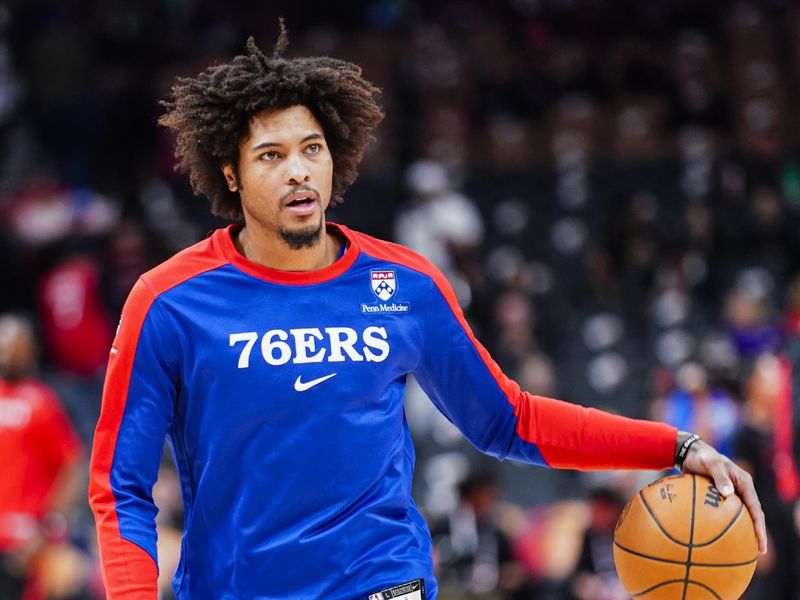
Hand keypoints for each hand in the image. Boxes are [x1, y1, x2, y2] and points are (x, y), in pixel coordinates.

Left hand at [681, 439, 767, 554]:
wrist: (690, 453)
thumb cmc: (703, 457)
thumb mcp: (712, 464)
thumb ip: (720, 477)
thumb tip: (728, 493)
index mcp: (744, 483)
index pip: (756, 508)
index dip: (759, 526)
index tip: (760, 542)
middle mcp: (741, 490)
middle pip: (752, 515)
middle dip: (756, 533)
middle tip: (758, 552)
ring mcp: (731, 494)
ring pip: (740, 515)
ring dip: (743, 531)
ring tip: (742, 549)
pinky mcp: (720, 496)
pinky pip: (725, 512)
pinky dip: (725, 524)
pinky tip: (719, 537)